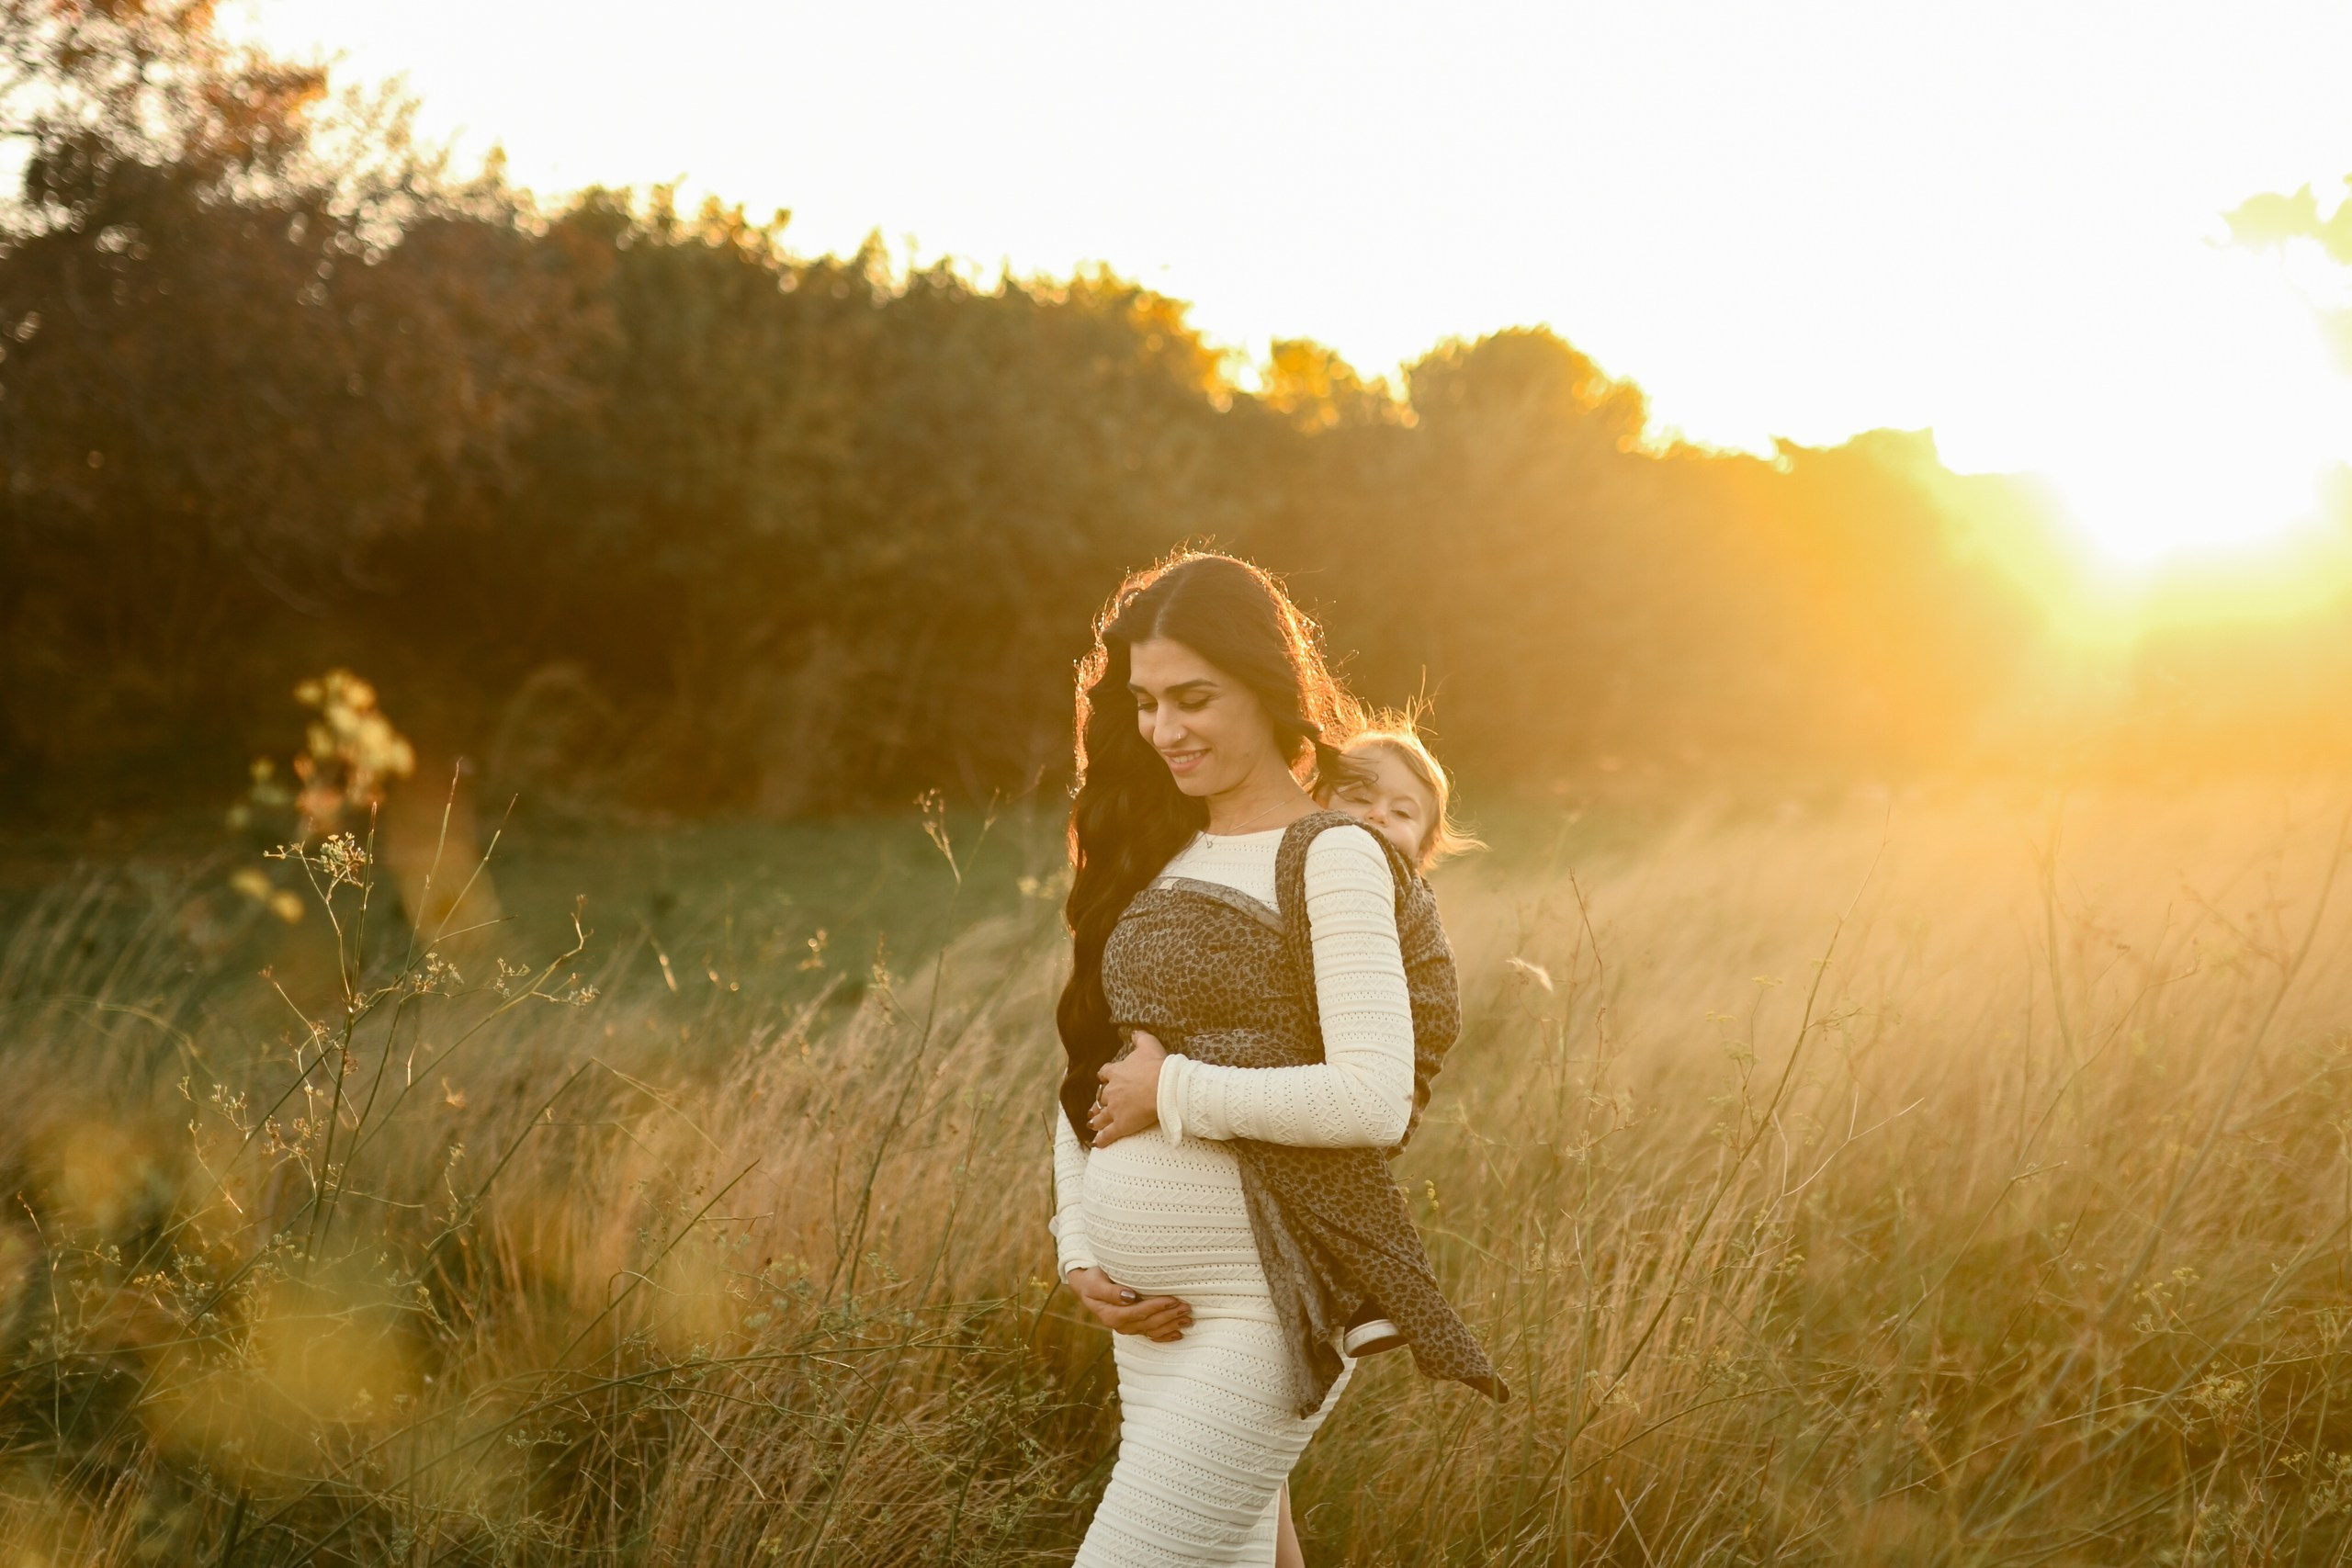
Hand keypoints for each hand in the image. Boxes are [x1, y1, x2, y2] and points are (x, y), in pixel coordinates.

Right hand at [1066, 1266, 1191, 1340]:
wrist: (1087, 1287)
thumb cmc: (1093, 1281)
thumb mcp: (1096, 1283)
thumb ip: (1111, 1291)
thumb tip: (1129, 1297)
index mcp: (1110, 1315)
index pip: (1137, 1312)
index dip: (1155, 1307)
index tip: (1172, 1299)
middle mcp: (1120, 1325)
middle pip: (1148, 1323)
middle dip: (1169, 1316)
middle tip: (1186, 1307)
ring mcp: (1127, 1328)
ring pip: (1152, 1330)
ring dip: (1171, 1325)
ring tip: (1188, 1319)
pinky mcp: (1133, 1327)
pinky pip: (1151, 1335)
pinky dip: (1165, 1336)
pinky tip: (1178, 1335)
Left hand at [1091, 1030, 1166, 1147]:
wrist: (1163, 1087)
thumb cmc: (1157, 1066)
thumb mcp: (1149, 1045)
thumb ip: (1140, 1037)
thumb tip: (1134, 1032)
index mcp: (1116, 1073)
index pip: (1105, 1073)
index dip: (1104, 1076)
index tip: (1103, 1078)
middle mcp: (1112, 1092)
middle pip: (1101, 1097)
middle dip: (1099, 1101)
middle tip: (1095, 1106)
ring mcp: (1115, 1109)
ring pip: (1101, 1116)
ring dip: (1096, 1120)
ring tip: (1091, 1123)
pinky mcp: (1121, 1125)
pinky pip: (1108, 1134)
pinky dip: (1102, 1139)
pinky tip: (1097, 1144)